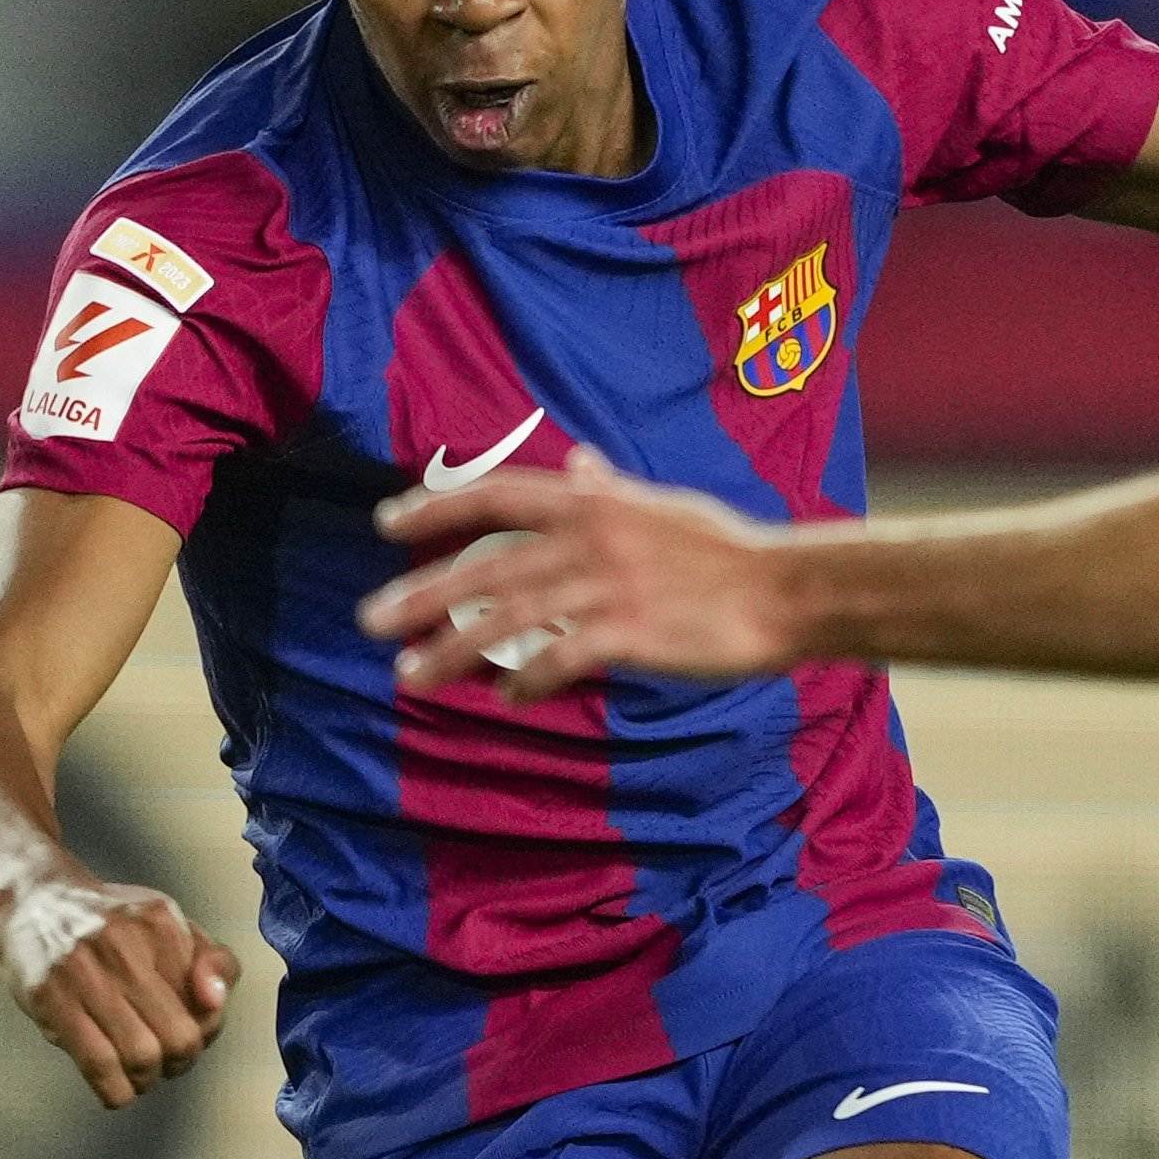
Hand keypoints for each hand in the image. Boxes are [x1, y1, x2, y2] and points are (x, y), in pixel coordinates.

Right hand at [0, 870, 235, 1109]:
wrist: (31, 903)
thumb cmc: (112, 926)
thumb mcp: (171, 925)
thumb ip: (214, 961)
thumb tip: (215, 1002)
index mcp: (161, 924)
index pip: (209, 1005)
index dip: (206, 1031)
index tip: (189, 1031)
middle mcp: (124, 944)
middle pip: (179, 1038)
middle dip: (179, 1062)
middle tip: (167, 1061)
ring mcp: (85, 971)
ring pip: (141, 1057)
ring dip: (148, 1080)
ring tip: (140, 1073)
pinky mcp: (51, 999)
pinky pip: (98, 1065)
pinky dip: (116, 1091)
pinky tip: (116, 1087)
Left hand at [355, 456, 803, 696]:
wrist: (788, 590)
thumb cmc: (727, 551)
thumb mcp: (662, 506)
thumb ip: (610, 488)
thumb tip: (580, 459)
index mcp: (594, 502)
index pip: (497, 493)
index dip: (436, 506)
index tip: (387, 521)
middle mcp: (592, 538)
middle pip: (486, 566)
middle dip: (421, 594)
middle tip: (370, 620)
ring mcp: (610, 587)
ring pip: (510, 619)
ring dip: (453, 650)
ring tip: (411, 676)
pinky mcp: (632, 635)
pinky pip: (562, 661)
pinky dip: (528, 682)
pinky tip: (508, 699)